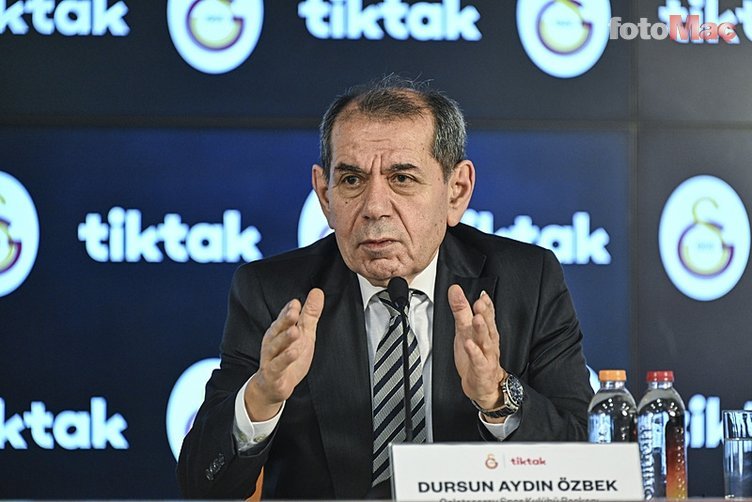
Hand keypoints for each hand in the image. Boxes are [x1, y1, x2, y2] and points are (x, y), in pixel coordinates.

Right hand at [244, 288, 324, 420]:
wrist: (273, 386)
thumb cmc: (288, 357)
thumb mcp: (304, 334)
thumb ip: (309, 314)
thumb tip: (317, 292)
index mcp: (279, 331)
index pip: (284, 318)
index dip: (289, 311)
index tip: (296, 303)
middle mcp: (273, 343)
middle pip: (278, 329)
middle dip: (285, 321)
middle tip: (294, 312)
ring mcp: (271, 358)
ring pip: (276, 347)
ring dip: (285, 339)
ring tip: (295, 331)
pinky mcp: (273, 374)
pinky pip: (278, 366)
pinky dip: (285, 359)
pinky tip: (293, 353)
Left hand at [448, 285, 506, 411]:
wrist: (482, 385)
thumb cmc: (475, 356)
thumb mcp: (464, 330)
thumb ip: (461, 310)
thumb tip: (455, 290)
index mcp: (485, 332)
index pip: (488, 316)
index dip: (487, 305)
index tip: (483, 294)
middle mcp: (488, 342)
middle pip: (488, 326)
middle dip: (485, 314)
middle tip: (480, 302)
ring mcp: (486, 356)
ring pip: (486, 342)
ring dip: (482, 330)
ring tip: (477, 319)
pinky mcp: (481, 369)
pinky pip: (478, 360)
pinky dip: (474, 352)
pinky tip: (469, 344)